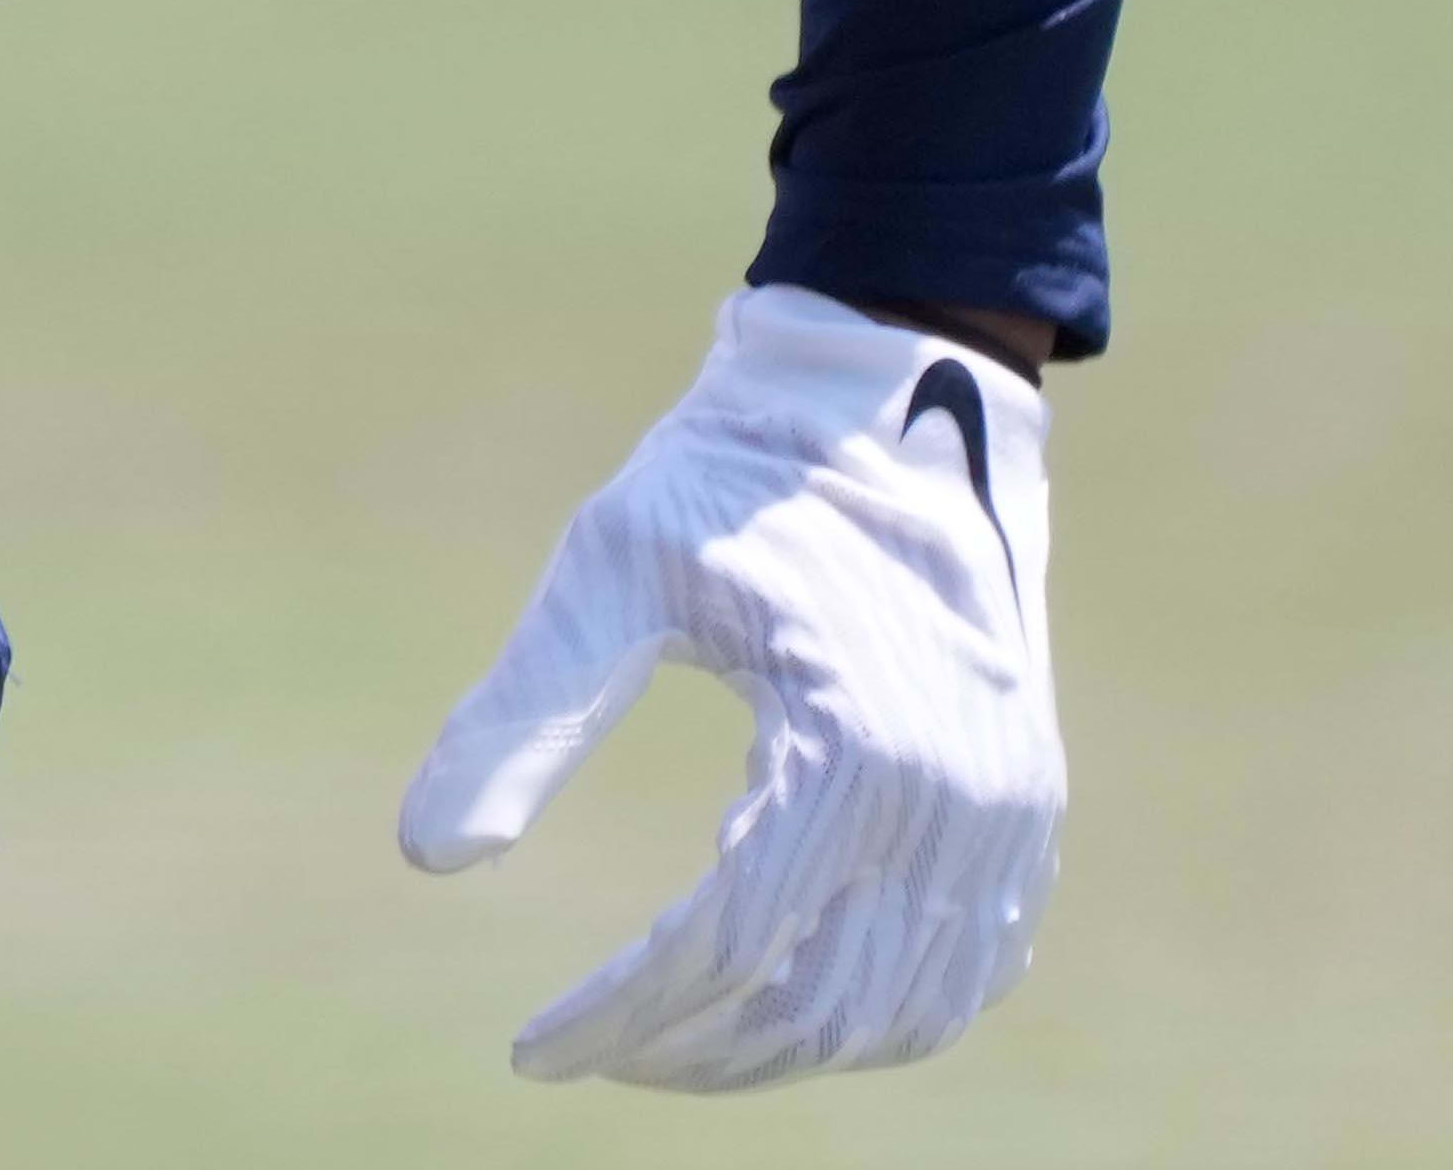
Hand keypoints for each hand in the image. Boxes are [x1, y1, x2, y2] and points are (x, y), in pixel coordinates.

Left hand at [399, 286, 1063, 1090]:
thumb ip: (523, 712)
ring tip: (665, 1039)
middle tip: (584, 1050)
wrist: (892, 399)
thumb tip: (424, 856)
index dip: (619, 1015)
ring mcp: (1007, 814)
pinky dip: (873, 1021)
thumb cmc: (733, 481)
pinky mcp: (1027, 814)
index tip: (529, 1052)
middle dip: (687, 1051)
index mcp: (852, 740)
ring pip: (895, 1016)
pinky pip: (964, 975)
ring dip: (776, 1053)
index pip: (725, 942)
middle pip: (812, 1005)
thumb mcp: (608, 569)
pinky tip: (777, 1011)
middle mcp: (952, 797)